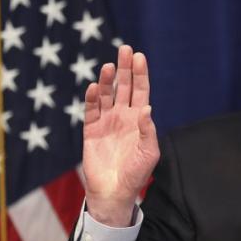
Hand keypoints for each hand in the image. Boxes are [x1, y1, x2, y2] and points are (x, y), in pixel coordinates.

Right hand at [82, 45, 159, 226]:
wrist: (114, 191)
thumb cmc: (136, 173)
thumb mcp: (149, 153)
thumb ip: (148, 130)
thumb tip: (146, 107)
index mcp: (139, 120)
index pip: (141, 91)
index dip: (140, 74)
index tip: (139, 57)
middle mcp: (123, 117)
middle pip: (124, 87)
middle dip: (125, 68)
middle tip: (125, 49)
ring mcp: (107, 122)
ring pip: (106, 95)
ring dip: (108, 80)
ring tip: (109, 66)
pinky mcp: (91, 130)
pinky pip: (91, 110)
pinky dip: (92, 98)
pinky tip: (94, 87)